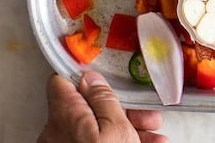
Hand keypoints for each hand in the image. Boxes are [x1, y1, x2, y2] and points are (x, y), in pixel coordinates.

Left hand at [38, 70, 167, 142]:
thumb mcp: (115, 126)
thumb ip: (103, 99)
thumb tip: (92, 79)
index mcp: (65, 115)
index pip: (62, 83)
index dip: (84, 78)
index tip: (104, 79)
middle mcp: (58, 133)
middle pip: (88, 110)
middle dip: (122, 111)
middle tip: (146, 116)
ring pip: (97, 131)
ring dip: (129, 130)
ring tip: (156, 138)